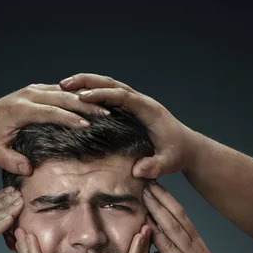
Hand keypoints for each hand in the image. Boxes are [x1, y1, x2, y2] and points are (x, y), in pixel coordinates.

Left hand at [0, 83, 110, 174]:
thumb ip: (11, 162)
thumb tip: (28, 169)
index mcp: (19, 109)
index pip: (50, 112)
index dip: (69, 118)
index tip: (87, 126)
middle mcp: (28, 95)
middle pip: (61, 97)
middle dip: (85, 106)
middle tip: (105, 114)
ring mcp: (33, 90)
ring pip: (63, 91)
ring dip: (84, 98)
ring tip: (104, 107)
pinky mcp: (37, 90)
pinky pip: (60, 90)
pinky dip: (76, 95)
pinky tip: (92, 102)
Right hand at [59, 73, 196, 179]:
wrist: (188, 149)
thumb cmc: (177, 155)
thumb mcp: (167, 163)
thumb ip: (154, 166)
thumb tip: (138, 170)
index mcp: (149, 110)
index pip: (122, 96)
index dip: (102, 95)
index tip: (81, 98)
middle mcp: (141, 102)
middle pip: (112, 84)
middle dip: (87, 82)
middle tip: (64, 84)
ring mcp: (136, 103)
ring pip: (109, 86)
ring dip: (87, 84)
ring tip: (64, 86)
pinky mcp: (131, 109)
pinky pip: (110, 95)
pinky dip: (93, 92)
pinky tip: (76, 98)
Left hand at [142, 182, 236, 252]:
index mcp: (196, 246)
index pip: (182, 218)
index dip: (168, 203)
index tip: (157, 189)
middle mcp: (195, 246)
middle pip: (177, 215)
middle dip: (162, 197)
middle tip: (148, 182)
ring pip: (172, 226)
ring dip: (158, 208)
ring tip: (146, 193)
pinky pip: (168, 247)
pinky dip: (157, 234)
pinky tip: (147, 224)